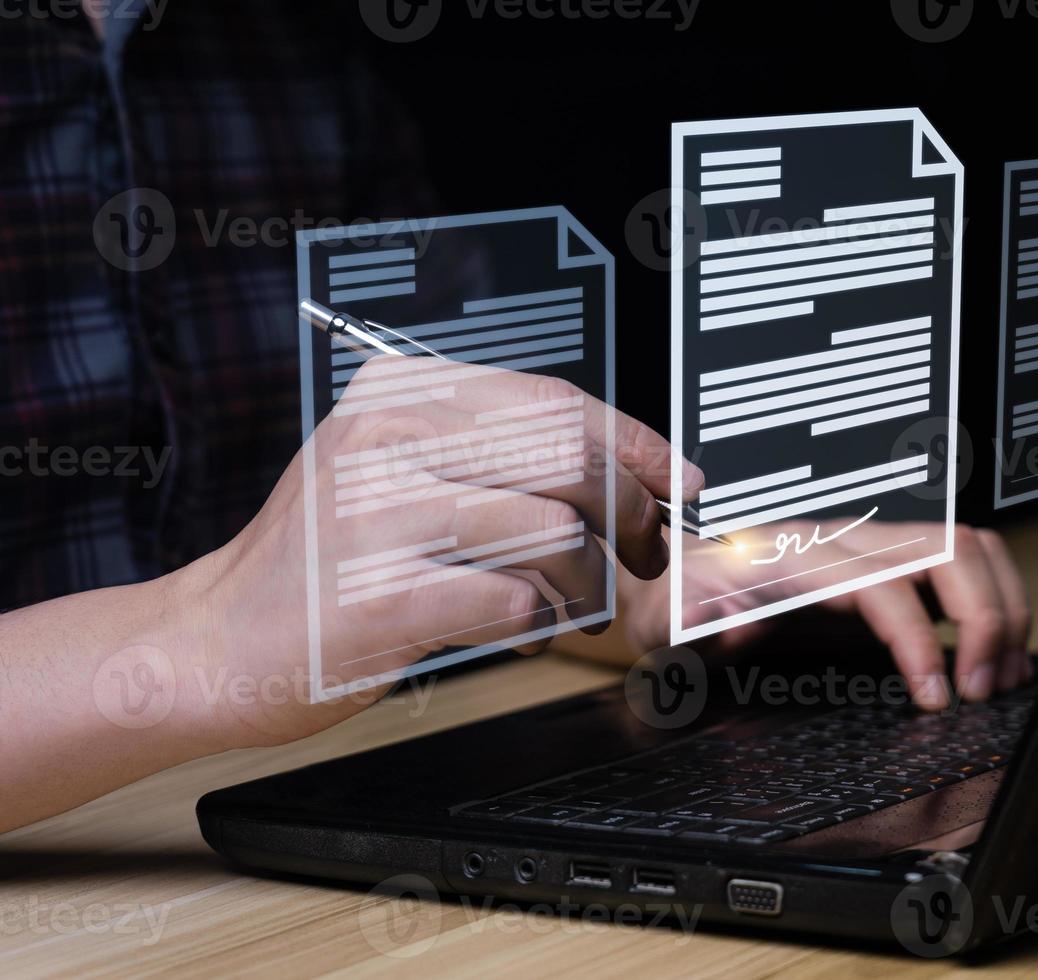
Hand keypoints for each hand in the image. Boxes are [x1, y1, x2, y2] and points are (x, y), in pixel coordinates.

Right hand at [176, 357, 701, 745]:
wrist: (215, 640)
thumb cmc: (322, 559)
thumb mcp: (389, 468)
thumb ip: (489, 449)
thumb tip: (623, 463)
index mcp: (398, 394)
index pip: (556, 402)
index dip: (637, 443)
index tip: (680, 481)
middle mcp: (388, 441)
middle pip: (571, 462)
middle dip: (633, 514)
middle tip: (644, 554)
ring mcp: (381, 518)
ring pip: (556, 533)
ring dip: (584, 583)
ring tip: (562, 605)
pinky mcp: (384, 600)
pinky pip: (518, 602)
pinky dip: (537, 626)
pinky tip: (513, 630)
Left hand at [618, 520, 1032, 709]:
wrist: (676, 581)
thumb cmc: (676, 604)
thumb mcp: (664, 622)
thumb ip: (686, 621)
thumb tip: (717, 619)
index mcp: (793, 554)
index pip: (882, 583)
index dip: (919, 639)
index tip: (936, 698)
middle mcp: (842, 539)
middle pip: (948, 547)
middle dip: (985, 619)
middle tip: (982, 691)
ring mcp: (871, 547)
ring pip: (968, 547)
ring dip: (1001, 609)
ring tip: (1000, 677)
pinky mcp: (887, 565)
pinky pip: (962, 564)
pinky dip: (993, 605)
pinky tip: (990, 658)